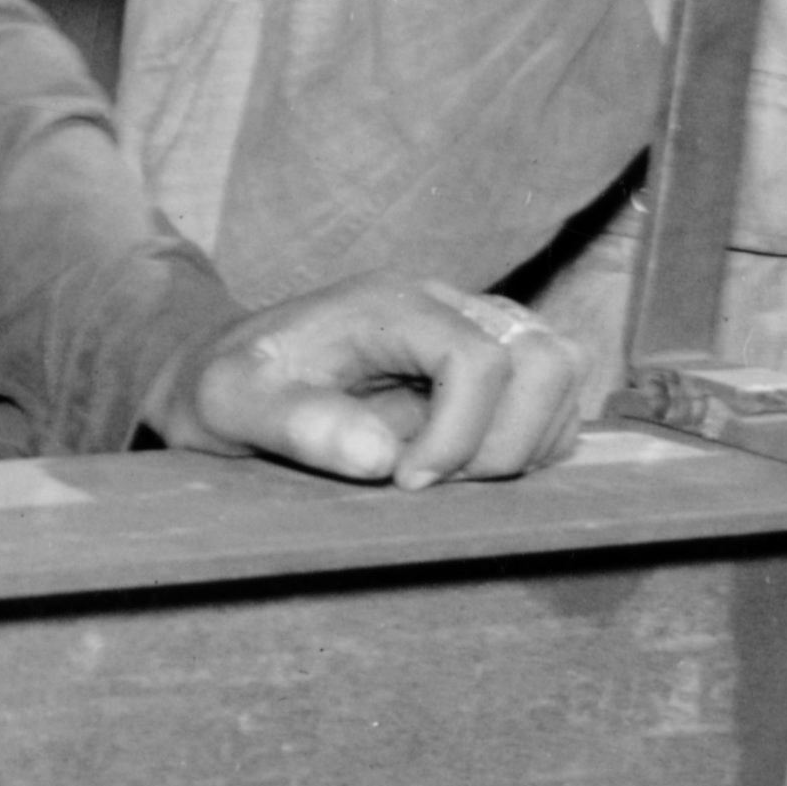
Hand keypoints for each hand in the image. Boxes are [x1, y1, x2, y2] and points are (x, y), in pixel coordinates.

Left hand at [162, 279, 586, 488]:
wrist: (229, 372)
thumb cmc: (226, 387)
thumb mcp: (229, 404)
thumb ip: (295, 424)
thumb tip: (381, 457)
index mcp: (389, 304)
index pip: (477, 359)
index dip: (458, 435)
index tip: (404, 481)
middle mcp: (446, 304)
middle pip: (545, 359)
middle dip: (504, 443)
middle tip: (436, 480)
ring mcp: (476, 328)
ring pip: (561, 373)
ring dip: (524, 443)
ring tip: (449, 473)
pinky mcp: (490, 362)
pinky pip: (553, 400)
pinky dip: (529, 443)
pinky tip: (462, 465)